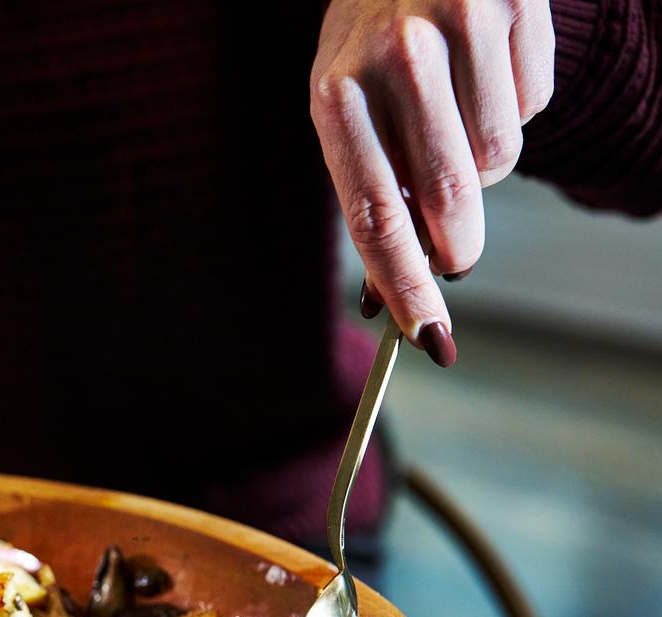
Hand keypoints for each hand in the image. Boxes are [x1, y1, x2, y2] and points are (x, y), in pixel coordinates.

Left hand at [311, 0, 553, 364]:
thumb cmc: (366, 44)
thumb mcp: (341, 106)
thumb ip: (368, 191)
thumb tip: (388, 297)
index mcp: (332, 94)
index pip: (374, 214)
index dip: (404, 284)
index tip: (427, 335)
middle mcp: (394, 58)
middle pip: (449, 198)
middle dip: (458, 244)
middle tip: (457, 251)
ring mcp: (458, 26)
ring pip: (499, 157)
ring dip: (485, 166)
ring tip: (452, 123)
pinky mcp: (514, 4)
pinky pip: (531, 105)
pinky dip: (512, 109)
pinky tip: (481, 74)